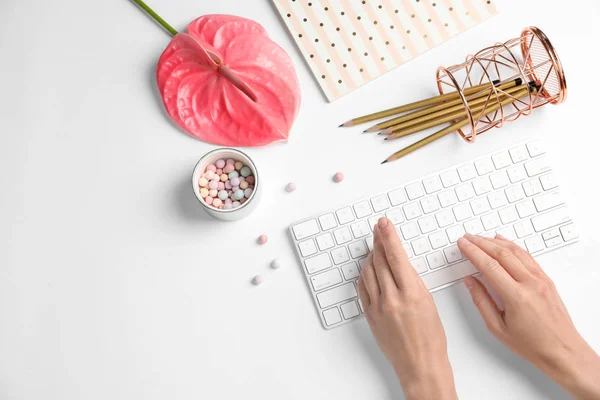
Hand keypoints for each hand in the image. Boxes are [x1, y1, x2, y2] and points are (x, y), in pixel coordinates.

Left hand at [358, 217, 456, 399]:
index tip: (384, 223)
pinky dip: (364, 275)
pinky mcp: (370, 315)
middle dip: (378, 241)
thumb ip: (412, 281)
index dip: (388, 236)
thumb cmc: (431, 338)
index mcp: (411, 294)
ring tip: (374, 246)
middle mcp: (392, 299)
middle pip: (379, 261)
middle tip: (377, 228)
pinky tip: (367, 269)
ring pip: (368, 272)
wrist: (420, 364)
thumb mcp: (428, 302)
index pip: (396, 256)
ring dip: (370, 256)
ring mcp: (378, 307)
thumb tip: (400, 264)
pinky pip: (362, 289)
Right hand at [458, 233, 599, 399]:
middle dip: (481, 243)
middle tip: (467, 238)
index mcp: (516, 297)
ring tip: (481, 238)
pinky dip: (513, 246)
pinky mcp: (546, 280)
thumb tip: (470, 282)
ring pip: (515, 251)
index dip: (472, 252)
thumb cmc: (533, 344)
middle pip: (501, 254)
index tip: (462, 244)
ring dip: (495, 242)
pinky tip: (504, 243)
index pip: (489, 266)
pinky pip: (527, 256)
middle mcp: (530, 284)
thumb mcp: (498, 327)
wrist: (562, 351)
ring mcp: (541, 280)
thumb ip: (481, 301)